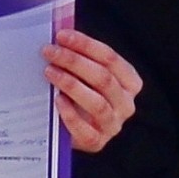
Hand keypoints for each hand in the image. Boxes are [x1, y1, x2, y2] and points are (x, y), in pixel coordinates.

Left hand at [45, 28, 143, 155]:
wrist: (73, 131)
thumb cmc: (79, 97)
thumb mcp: (85, 76)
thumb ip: (80, 59)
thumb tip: (61, 37)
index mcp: (129, 83)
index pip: (111, 59)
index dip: (86, 45)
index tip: (62, 36)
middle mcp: (126, 104)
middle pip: (104, 78)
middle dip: (74, 61)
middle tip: (50, 51)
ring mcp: (113, 125)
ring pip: (97, 102)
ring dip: (71, 84)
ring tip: (49, 71)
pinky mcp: (96, 141)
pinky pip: (85, 128)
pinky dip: (70, 114)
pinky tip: (56, 100)